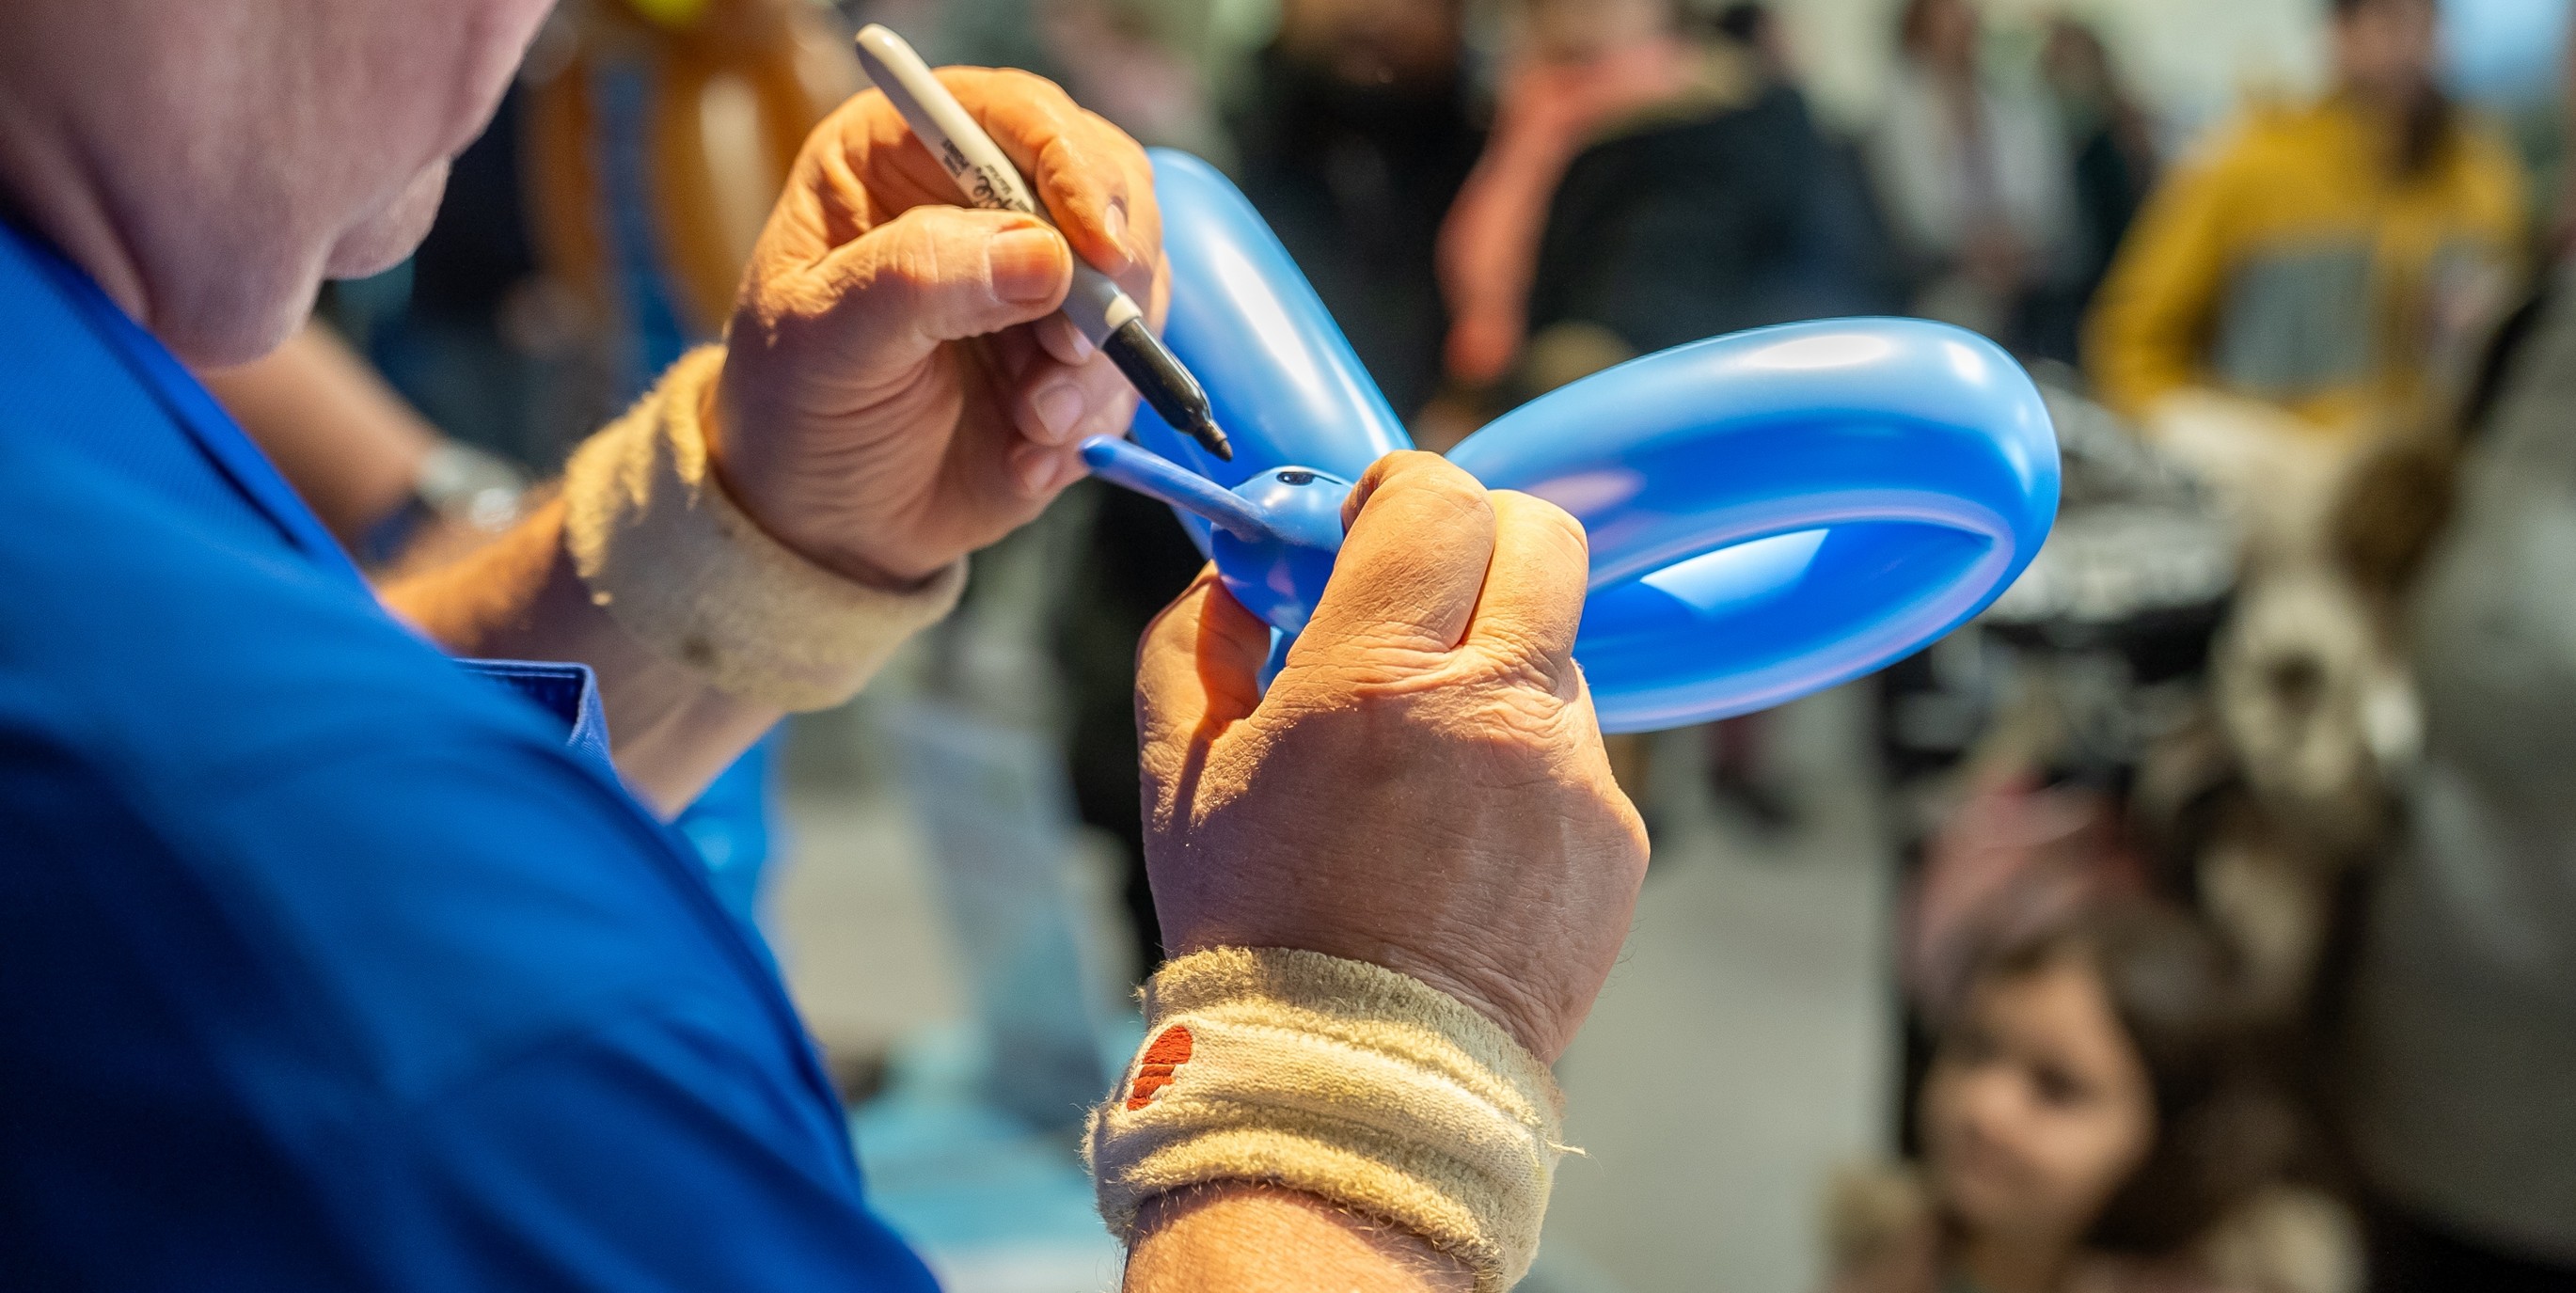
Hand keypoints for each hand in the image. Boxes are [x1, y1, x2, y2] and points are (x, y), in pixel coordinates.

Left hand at [709, 68, 1163, 586]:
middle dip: (1111, 279)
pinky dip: (1094, 421)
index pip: (1020, 118)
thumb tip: (1041, 253)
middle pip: (1112, 188)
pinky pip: (1131, 372)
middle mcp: (988, 201)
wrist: (823, 520)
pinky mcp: (1079, 356)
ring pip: (1136, 285)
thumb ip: (918, 281)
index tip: (1095, 248)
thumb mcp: (824, 340)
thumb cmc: (796, 409)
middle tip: (1073, 355)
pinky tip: (1029, 457)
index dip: (1073, 167)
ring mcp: (1044, 279)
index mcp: (907, 154)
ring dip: (1100, 368)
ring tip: (1033, 424)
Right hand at [1135, 452, 1649, 1060]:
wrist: (1352, 1082)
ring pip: (1560, 651)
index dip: (1400, 490)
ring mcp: (1570, 778)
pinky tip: (1468, 841)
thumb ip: (1197, 641)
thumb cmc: (1255, 929)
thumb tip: (1235, 570)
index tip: (1368, 523)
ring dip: (1501, 666)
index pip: (1436, 496)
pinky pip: (1581, 753)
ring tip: (1431, 761)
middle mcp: (1493, 712)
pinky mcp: (1618, 840)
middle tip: (1426, 592)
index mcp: (1375, 679)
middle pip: (1543, 536)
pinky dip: (1529, 765)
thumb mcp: (1179, 776)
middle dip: (1481, 541)